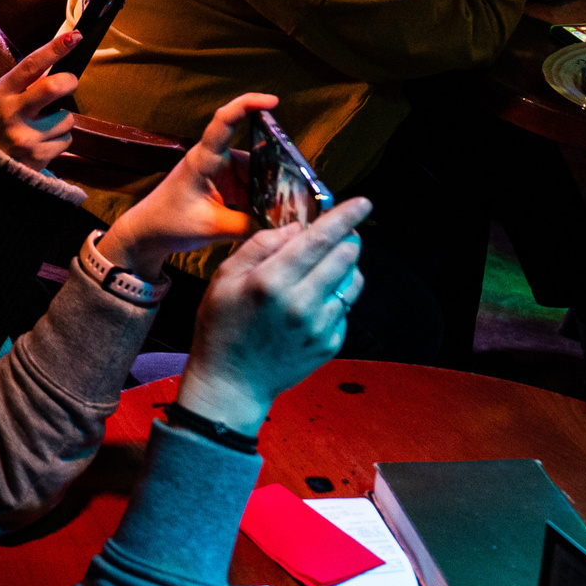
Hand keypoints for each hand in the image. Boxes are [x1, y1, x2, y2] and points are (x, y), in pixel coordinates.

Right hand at [0, 24, 87, 172]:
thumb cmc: (0, 121)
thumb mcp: (3, 96)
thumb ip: (27, 81)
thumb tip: (60, 58)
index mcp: (2, 92)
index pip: (31, 65)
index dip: (55, 49)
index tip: (75, 36)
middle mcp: (11, 113)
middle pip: (53, 87)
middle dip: (69, 82)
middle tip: (68, 84)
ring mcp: (25, 137)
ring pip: (67, 117)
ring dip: (62, 119)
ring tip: (44, 126)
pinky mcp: (38, 156)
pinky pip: (67, 139)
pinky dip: (61, 139)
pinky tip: (43, 142)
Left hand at [95, 94, 275, 277]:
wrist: (149, 232)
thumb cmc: (170, 223)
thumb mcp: (212, 227)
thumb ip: (248, 225)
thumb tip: (282, 226)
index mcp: (203, 160)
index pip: (224, 121)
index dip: (247, 105)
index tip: (272, 101)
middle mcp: (213, 159)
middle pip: (252, 157)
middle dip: (272, 174)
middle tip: (293, 198)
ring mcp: (218, 171)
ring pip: (254, 175)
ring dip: (265, 193)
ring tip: (279, 214)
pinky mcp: (222, 184)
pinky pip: (248, 186)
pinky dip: (258, 200)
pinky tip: (268, 217)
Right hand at [173, 197, 369, 434]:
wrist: (232, 383)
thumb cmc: (222, 326)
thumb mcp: (224, 278)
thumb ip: (260, 246)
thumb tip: (296, 229)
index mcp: (271, 282)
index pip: (319, 240)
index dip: (344, 218)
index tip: (363, 202)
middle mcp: (301, 303)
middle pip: (344, 257)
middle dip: (348, 238)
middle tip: (340, 234)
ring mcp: (319, 327)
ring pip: (352, 283)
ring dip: (347, 267)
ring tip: (327, 268)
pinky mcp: (330, 344)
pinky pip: (345, 309)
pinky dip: (336, 297)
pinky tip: (313, 302)